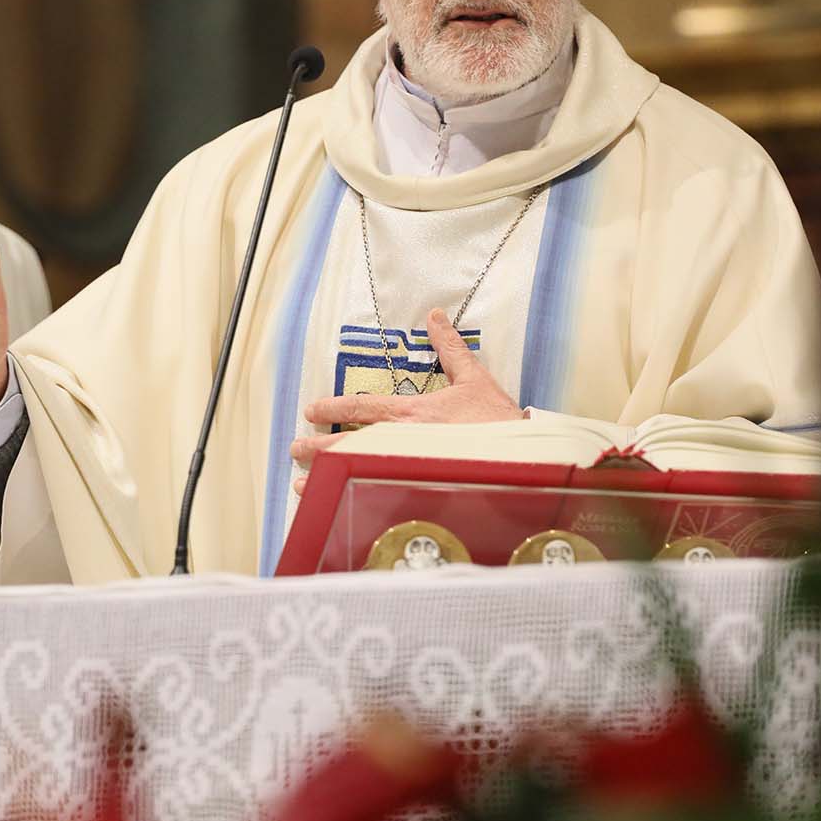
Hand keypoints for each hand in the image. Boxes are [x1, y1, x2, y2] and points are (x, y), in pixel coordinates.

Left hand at [290, 309, 520, 491]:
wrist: (526, 456)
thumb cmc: (498, 420)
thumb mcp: (473, 378)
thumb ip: (450, 348)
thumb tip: (435, 317)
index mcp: (414, 414)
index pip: (364, 406)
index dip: (334, 406)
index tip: (312, 410)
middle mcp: (406, 441)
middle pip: (351, 444)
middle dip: (318, 447)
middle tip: (294, 448)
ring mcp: (410, 467)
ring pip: (359, 471)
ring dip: (326, 476)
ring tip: (300, 483)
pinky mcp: (420, 487)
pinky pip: (378, 491)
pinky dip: (354, 495)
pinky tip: (336, 503)